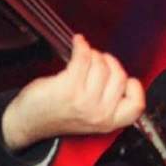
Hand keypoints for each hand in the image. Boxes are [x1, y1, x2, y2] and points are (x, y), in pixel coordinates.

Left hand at [1, 34, 144, 150]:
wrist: (29, 122)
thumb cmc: (59, 115)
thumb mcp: (93, 115)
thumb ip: (110, 100)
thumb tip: (120, 71)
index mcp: (109, 121)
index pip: (136, 104)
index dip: (134, 87)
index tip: (125, 79)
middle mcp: (100, 113)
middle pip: (119, 76)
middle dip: (110, 62)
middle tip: (99, 60)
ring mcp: (85, 101)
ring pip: (101, 65)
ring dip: (93, 54)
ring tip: (85, 55)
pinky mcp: (68, 87)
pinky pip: (83, 58)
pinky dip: (81, 46)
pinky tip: (78, 43)